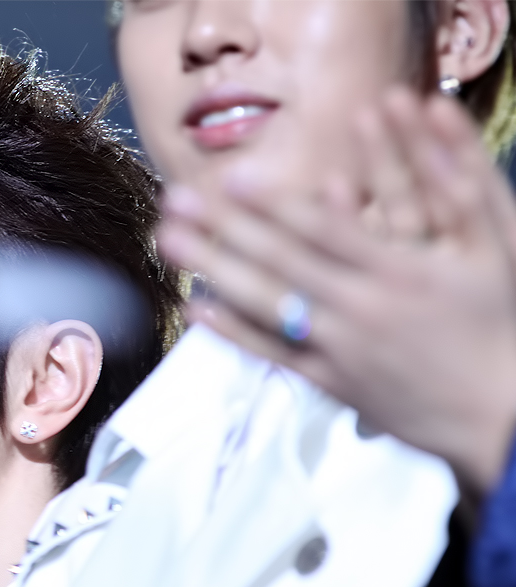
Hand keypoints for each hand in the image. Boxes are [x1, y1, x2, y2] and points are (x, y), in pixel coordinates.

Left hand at [156, 87, 515, 492]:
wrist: (500, 414)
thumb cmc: (498, 320)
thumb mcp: (494, 244)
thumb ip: (461, 176)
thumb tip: (433, 108)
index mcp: (400, 270)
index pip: (326, 231)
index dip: (277, 205)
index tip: (234, 178)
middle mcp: (360, 308)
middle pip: (280, 263)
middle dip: (223, 228)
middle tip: (175, 199)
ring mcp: (338, 349)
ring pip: (266, 305)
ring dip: (213, 270)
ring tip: (169, 241)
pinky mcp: (329, 382)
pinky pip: (272, 353)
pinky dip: (233, 331)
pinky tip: (196, 306)